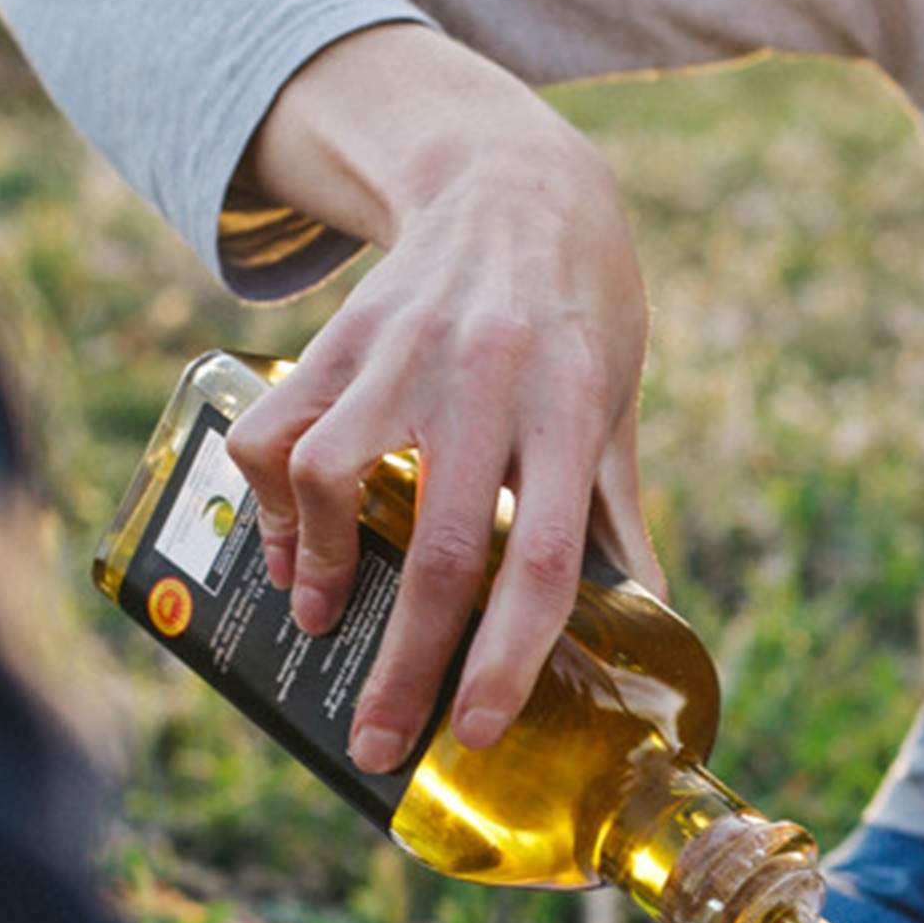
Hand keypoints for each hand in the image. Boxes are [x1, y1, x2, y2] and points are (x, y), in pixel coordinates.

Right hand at [226, 24, 656, 774]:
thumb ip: (617, 514)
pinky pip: (279, 429)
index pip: (543, 556)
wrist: (514, 181)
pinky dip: (271, 500)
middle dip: (405, 662)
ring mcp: (402, 352)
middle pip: (440, 546)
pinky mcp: (340, 335)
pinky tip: (289, 545)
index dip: (507, 653)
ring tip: (323, 622)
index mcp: (572, 407)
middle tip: (377, 741)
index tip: (475, 729)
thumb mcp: (618, 406)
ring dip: (322, 569)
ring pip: (335, 478)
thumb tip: (651, 625)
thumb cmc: (581, 312)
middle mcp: (486, 379)